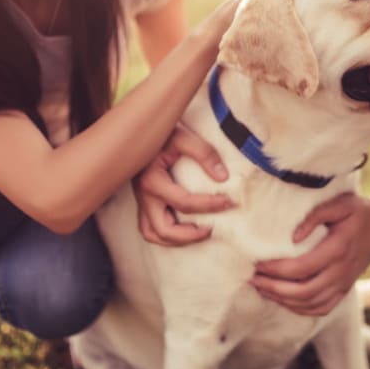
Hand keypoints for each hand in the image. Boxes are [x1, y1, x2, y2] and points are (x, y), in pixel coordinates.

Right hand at [136, 124, 232, 245]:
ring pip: (152, 233)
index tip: (228, 201)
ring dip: (175, 239)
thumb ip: (204, 154)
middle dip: (190, 235)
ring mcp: (141, 200)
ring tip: (198, 233)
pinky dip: (166, 233)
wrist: (140, 128)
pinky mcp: (143, 200)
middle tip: (212, 228)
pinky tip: (184, 226)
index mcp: (152, 180)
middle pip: (163, 230)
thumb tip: (223, 177)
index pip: (184, 203)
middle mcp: (143, 195)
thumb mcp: (184, 137)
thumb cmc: (163, 132)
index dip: (209, 205)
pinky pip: (149, 226)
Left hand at [249, 193, 369, 315]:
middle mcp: (341, 271)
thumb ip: (315, 216)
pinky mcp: (344, 290)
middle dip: (274, 288)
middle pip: (303, 291)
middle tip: (253, 279)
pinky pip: (321, 308)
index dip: (276, 270)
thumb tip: (293, 237)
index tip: (258, 263)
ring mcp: (343, 284)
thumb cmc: (358, 212)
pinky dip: (300, 309)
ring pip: (310, 304)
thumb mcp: (340, 203)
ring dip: (283, 300)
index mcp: (338, 249)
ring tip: (262, 288)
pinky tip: (283, 300)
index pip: (302, 267)